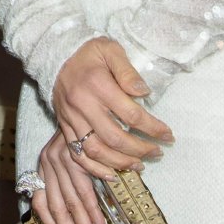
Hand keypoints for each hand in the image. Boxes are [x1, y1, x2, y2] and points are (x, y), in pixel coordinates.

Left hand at [32, 129, 104, 223]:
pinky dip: (92, 208)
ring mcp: (60, 160)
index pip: (40, 205)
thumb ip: (70, 183)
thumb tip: (81, 218)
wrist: (80, 99)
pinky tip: (99, 223)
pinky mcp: (74, 155)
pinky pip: (84, 188)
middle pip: (56, 209)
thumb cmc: (78, 135)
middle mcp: (47, 165)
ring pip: (71, 202)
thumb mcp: (67, 159)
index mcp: (42, 168)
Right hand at [50, 37, 173, 174]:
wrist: (55, 56)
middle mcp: (83, 104)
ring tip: (140, 164)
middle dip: (140, 149)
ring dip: (121, 162)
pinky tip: (113, 173)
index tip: (168, 135)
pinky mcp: (64, 126)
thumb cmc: (88, 54)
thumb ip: (128, 71)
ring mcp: (72, 118)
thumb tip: (144, 92)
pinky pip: (78, 154)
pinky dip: (95, 168)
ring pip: (97, 150)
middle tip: (157, 152)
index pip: (131, 115)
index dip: (153, 128)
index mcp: (98, 85)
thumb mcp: (110, 50)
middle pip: (115, 138)